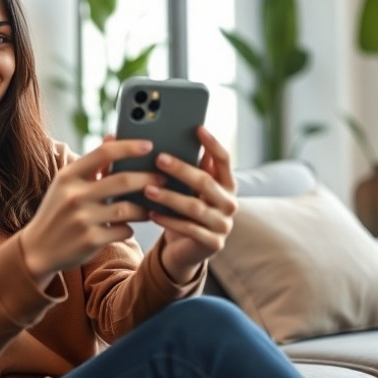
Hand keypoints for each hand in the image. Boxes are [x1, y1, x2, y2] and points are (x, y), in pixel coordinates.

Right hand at [20, 139, 160, 286]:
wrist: (38, 249)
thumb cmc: (57, 211)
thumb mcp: (67, 185)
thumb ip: (91, 165)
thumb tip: (112, 138)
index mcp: (68, 176)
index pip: (103, 154)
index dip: (129, 147)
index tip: (149, 145)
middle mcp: (75, 195)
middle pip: (122, 181)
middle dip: (148, 179)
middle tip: (164, 179)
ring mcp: (83, 219)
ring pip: (128, 208)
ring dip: (144, 208)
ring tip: (151, 207)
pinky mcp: (91, 240)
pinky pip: (123, 230)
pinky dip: (129, 227)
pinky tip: (127, 226)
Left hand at [145, 127, 237, 283]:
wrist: (187, 249)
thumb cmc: (185, 210)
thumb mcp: (189, 188)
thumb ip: (189, 166)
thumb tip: (171, 137)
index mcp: (227, 184)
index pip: (224, 160)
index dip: (212, 143)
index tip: (197, 128)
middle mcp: (230, 203)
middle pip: (206, 181)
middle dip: (181, 169)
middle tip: (159, 158)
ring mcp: (223, 225)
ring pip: (194, 207)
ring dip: (169, 197)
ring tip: (147, 188)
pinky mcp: (213, 243)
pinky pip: (188, 229)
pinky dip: (168, 220)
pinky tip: (151, 213)